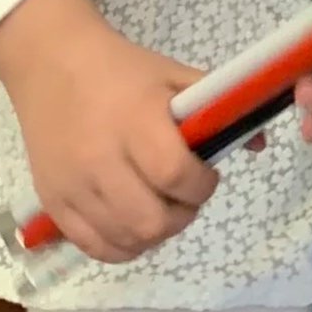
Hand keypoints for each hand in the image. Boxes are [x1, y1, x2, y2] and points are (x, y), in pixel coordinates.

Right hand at [0, 0, 210, 262]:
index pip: (175, 175)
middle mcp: (100, 158)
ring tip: (159, 206)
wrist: (52, 64)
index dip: (202, 185)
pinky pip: (94, 247)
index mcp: (136, 120)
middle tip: (183, 195)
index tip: (206, 174)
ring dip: (155, 232)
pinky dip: (122, 245)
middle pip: (151, 221)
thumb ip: (218, 110)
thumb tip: (259, 145)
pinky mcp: (53, 201)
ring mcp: (73, 184)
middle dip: (182, 214)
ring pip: (126, 240)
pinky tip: (133, 223)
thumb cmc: (122, 71)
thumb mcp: (174, 76)